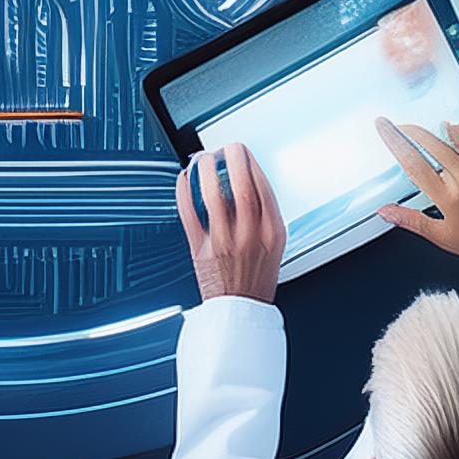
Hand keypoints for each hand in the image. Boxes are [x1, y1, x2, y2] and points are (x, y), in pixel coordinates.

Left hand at [175, 142, 286, 303]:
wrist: (240, 310)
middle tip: (225, 148)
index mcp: (272, 230)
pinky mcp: (201, 250)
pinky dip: (184, 192)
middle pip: (242, 185)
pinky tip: (183, 179)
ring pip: (213, 195)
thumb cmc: (256, 276)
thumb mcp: (274, 243)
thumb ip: (264, 214)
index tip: (243, 152)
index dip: (250, 162)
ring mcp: (224, 241)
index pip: (263, 186)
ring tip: (202, 159)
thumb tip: (248, 179)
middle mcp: (249, 234)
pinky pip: (189, 213)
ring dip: (205, 171)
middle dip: (232, 159)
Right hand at [375, 118, 458, 271]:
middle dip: (412, 131)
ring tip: (428, 130)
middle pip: (431, 144)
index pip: (413, 162)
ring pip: (455, 139)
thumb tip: (386, 211)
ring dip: (438, 131)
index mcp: (448, 198)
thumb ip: (411, 220)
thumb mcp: (442, 236)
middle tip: (401, 125)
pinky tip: (457, 138)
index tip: (385, 128)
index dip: (395, 141)